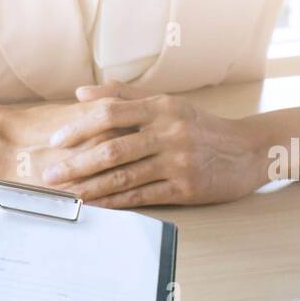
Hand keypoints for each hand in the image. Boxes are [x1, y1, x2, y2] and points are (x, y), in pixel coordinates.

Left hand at [37, 82, 267, 207]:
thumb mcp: (168, 103)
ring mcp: (178, 161)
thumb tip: (81, 94)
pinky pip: (142, 196)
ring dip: (90, 187)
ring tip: (66, 194)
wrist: (250, 150)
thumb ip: (124, 95)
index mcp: (161, 107)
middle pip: (112, 148)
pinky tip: (96, 206)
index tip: (54, 142)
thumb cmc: (201, 126)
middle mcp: (169, 132)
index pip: (111, 114)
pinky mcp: (185, 188)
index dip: (78, 128)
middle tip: (50, 175)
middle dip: (76, 164)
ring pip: (124, 176)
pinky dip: (115, 202)